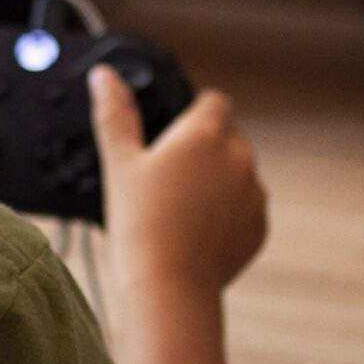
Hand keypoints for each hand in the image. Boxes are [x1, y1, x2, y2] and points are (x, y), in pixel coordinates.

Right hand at [89, 66, 266, 294]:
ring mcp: (254, 194)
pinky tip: (197, 230)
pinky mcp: (260, 226)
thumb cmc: (140, 225)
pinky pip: (247, 207)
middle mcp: (238, 158)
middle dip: (206, 148)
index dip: (195, 112)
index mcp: (204, 135)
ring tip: (182, 208)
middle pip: (229, 136)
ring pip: (239, 172)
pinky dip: (229, 212)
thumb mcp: (119, 163)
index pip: (214, 101)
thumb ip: (114, 113)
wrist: (169, 287)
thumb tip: (103, 76)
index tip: (175, 134)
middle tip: (169, 177)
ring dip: (220, 179)